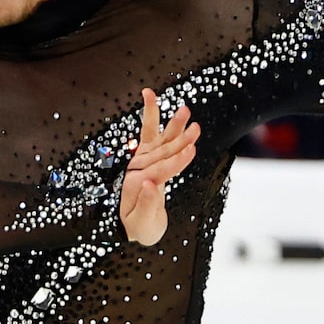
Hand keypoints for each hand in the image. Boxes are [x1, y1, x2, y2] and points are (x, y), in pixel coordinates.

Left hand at [117, 88, 198, 247]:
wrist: (128, 224)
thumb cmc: (138, 227)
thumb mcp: (142, 225)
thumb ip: (147, 205)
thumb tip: (150, 184)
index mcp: (137, 185)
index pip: (161, 171)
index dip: (176, 161)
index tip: (191, 150)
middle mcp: (138, 169)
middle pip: (162, 153)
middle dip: (180, 141)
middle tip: (196, 128)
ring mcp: (141, 160)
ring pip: (159, 140)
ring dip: (173, 126)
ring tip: (185, 110)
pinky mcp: (145, 155)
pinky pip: (147, 131)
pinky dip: (149, 113)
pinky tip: (149, 95)